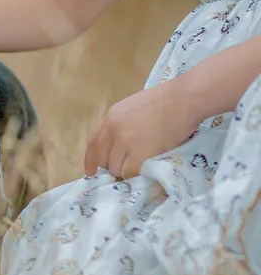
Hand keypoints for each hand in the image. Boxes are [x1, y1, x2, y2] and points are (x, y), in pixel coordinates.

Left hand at [83, 82, 199, 179]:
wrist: (183, 99)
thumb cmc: (166, 101)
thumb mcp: (133, 107)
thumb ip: (122, 123)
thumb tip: (118, 144)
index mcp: (110, 117)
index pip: (93, 143)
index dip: (90, 160)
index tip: (91, 171)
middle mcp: (112, 129)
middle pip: (101, 158)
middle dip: (110, 166)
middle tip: (123, 169)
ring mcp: (124, 142)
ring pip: (115, 168)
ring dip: (124, 171)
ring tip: (138, 167)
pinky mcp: (138, 153)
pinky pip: (129, 172)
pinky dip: (135, 174)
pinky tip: (144, 169)